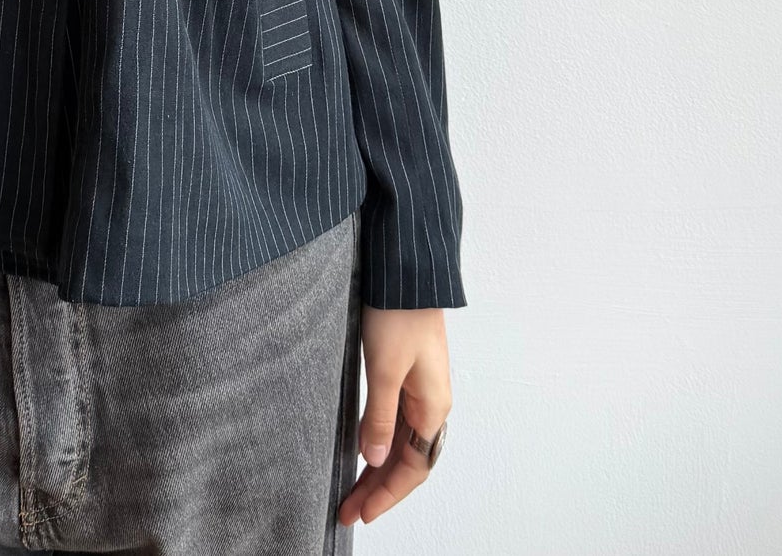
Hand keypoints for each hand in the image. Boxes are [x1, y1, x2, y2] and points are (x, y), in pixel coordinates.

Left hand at [337, 305, 450, 527]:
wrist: (405, 269)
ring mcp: (420, 387)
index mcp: (433, 406)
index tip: (360, 513)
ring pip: (400, 441)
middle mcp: (431, 402)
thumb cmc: (399, 312)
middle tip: (347, 509)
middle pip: (407, 459)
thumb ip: (380, 416)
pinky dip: (378, 439)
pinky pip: (394, 419)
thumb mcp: (385, 368)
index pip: (413, 468)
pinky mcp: (405, 372)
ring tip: (351, 488)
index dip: (387, 494)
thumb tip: (375, 458)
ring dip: (377, 466)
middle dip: (379, 487)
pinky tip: (361, 448)